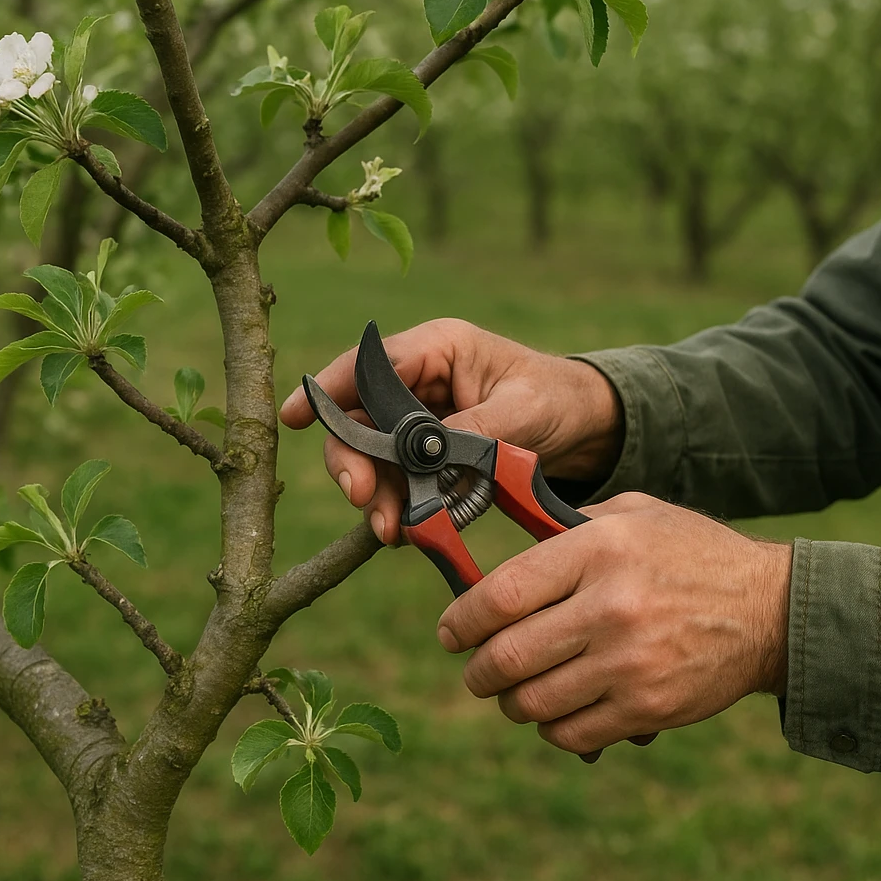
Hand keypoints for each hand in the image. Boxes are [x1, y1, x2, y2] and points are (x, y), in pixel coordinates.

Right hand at [280, 318, 622, 543]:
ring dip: (378, 495)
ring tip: (392, 529)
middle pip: (360, 418)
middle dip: (354, 460)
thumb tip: (429, 453)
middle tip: (362, 497)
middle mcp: (418, 383)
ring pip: (376, 458)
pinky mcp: (430, 456)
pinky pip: (401, 482)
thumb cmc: (557, 397)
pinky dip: (402, 507)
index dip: (327, 390)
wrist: (584, 426)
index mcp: (436, 350)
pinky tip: (409, 529)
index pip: (368, 365)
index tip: (295, 417)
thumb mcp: (522, 410)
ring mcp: (421, 422)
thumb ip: (475, 429)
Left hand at [436, 493, 791, 756]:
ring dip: (510, 701)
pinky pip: (571, 734)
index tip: (450, 631)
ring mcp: (630, 664)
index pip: (503, 594)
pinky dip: (550, 727)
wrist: (769, 610)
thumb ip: (566, 530)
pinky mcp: (648, 709)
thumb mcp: (632, 515)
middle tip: (474, 668)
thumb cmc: (689, 554)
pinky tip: (555, 709)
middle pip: (507, 656)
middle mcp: (611, 607)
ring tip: (513, 689)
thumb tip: (503, 562)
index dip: (462, 619)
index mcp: (599, 550)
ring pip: (532, 701)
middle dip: (476, 670)